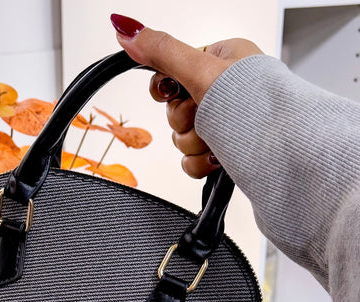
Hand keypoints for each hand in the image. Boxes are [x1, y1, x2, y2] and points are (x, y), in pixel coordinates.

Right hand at [110, 14, 262, 177]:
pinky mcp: (224, 153)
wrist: (285, 151)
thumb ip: (161, 52)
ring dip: (196, 144)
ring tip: (220, 140)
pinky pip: (192, 162)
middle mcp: (223, 92)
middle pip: (175, 112)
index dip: (167, 90)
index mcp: (221, 62)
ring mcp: (223, 125)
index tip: (175, 92)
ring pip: (182, 139)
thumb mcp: (201, 71)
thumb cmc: (257, 105)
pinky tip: (219, 157)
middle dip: (187, 122)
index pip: (172, 73)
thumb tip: (125, 29)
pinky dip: (201, 164)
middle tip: (208, 116)